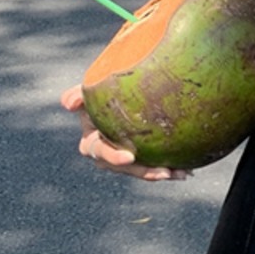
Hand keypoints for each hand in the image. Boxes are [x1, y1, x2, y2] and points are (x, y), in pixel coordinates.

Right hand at [60, 85, 189, 180]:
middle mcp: (105, 149)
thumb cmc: (107, 80)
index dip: (112, 157)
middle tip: (163, 173)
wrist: (128, 83)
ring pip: (140, 170)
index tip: (130, 157)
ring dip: (158, 173)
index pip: (97, 150)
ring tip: (179, 173)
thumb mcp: (93, 85)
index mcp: (91, 135)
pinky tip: (187, 172)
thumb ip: (81, 92)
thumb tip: (67, 104)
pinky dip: (170, 169)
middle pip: (123, 167)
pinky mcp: (140, 156)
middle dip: (141, 171)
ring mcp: (123, 154)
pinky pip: (154, 165)